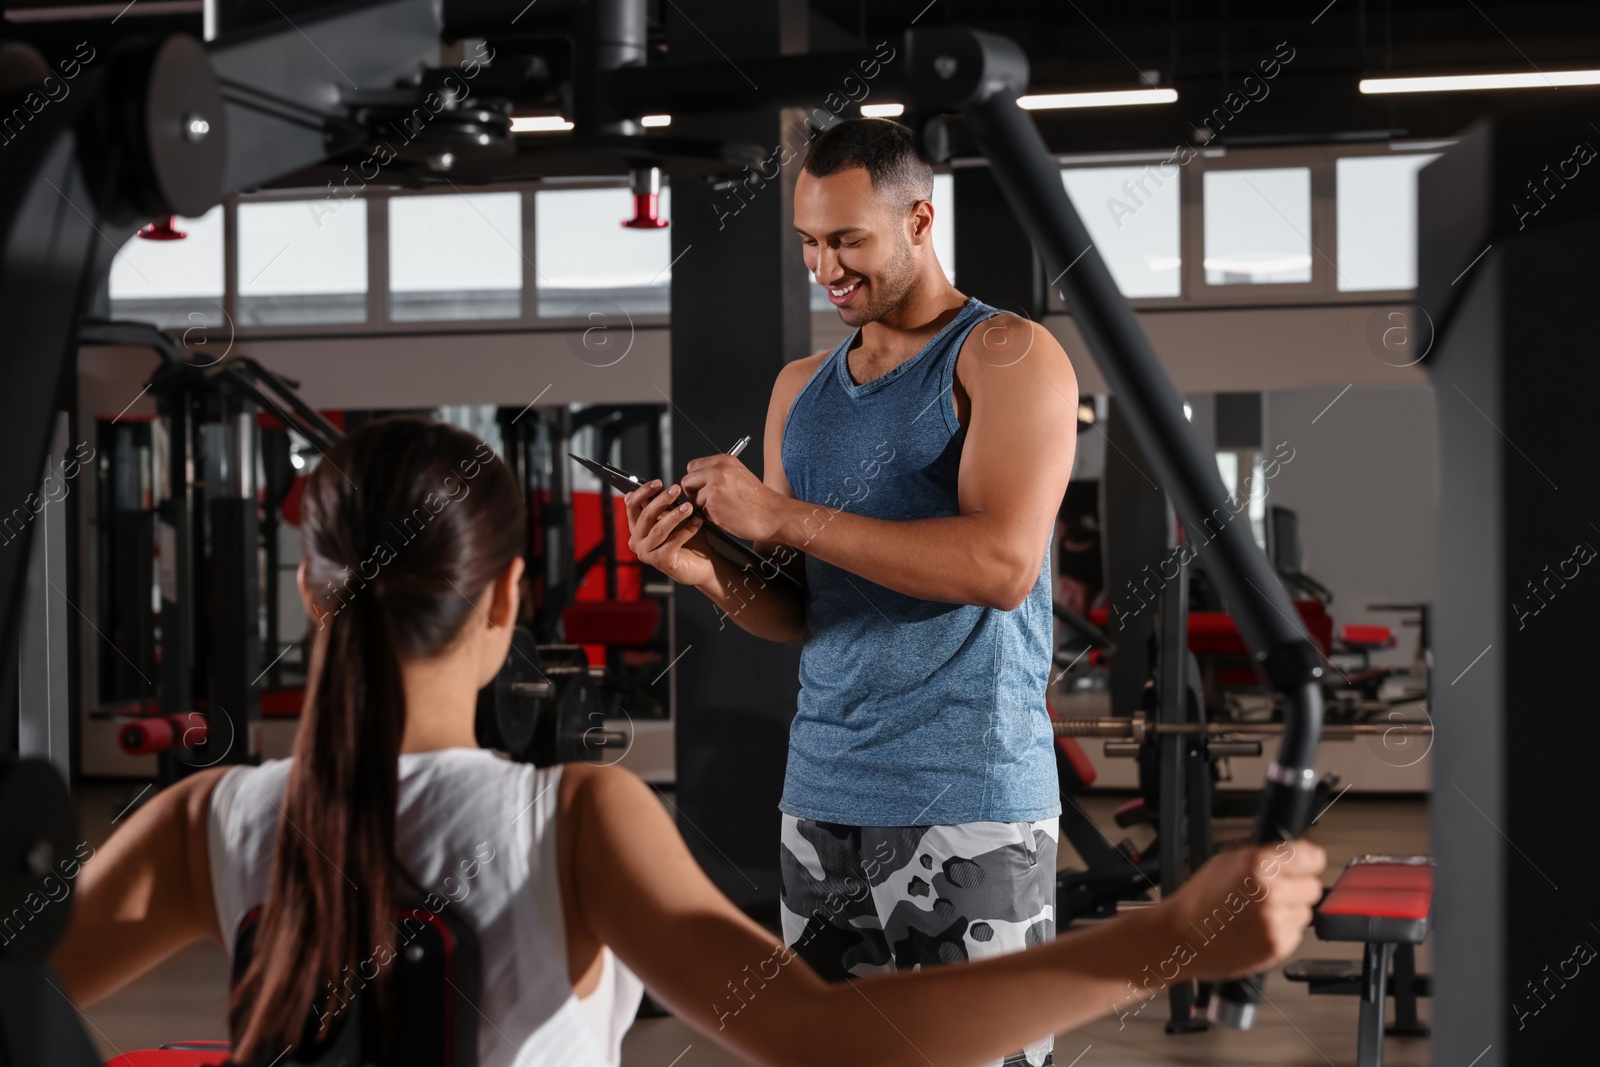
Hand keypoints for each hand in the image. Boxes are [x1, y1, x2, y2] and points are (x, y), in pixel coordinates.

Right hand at [624, 480, 714, 586]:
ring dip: (675, 515)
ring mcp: (648, 554)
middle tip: (677, 489)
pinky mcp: (662, 563)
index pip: (632, 506)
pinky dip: (687, 530)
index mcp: (636, 529)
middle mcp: (637, 542)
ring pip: (659, 529)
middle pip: (646, 516)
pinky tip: (698, 522)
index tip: (659, 482)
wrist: (705, 564)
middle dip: (662, 500)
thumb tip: (657, 485)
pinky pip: (673, 542)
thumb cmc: (689, 540)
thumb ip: (662, 506)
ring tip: (689, 506)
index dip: (643, 492)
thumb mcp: (674, 519)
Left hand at [678, 454, 783, 541]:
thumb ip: (718, 473)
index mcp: (724, 461)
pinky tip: (726, 515)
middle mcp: (718, 471)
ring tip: (722, 509)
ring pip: (693, 499)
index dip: (696, 479)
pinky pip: (701, 512)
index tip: (702, 487)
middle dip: (693, 493)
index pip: (693, 466)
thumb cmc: (758, 500)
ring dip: (703, 507)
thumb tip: (698, 479)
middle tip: (706, 501)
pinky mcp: (713, 504)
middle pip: (687, 481)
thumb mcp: (739, 475)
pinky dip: (711, 517)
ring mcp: (714, 487)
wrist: (772, 515)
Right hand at [1156, 838, 1326, 981]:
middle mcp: (1272, 891)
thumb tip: (1289, 852)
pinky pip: (1295, 933)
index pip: (1313, 858)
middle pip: (1313, 887)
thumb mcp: (1225, 859)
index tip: (1304, 865)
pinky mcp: (1277, 944)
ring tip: (1260, 912)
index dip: (1307, 861)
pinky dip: (1281, 930)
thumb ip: (1261, 852)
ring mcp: (1276, 920)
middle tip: (1274, 892)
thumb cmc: (1199, 900)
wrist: (1182, 937)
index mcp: (1260, 863)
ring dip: (1289, 911)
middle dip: (1297, 888)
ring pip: (1305, 912)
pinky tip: (1257, 928)